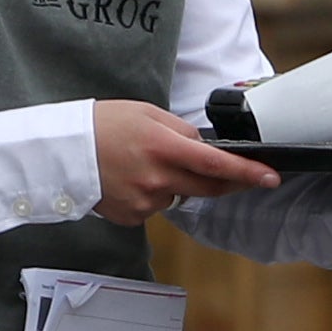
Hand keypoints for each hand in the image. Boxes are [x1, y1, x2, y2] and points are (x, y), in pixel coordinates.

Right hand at [93, 98, 277, 226]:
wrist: (61, 152)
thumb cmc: (102, 125)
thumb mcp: (146, 113)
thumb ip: (181, 130)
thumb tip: (204, 147)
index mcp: (163, 147)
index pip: (216, 164)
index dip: (247, 172)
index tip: (270, 177)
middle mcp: (157, 178)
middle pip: (208, 187)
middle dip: (226, 182)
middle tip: (239, 175)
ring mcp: (145, 201)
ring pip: (179, 195)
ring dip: (176, 182)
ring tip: (143, 162)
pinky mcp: (133, 216)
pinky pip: (156, 206)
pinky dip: (152, 193)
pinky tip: (130, 178)